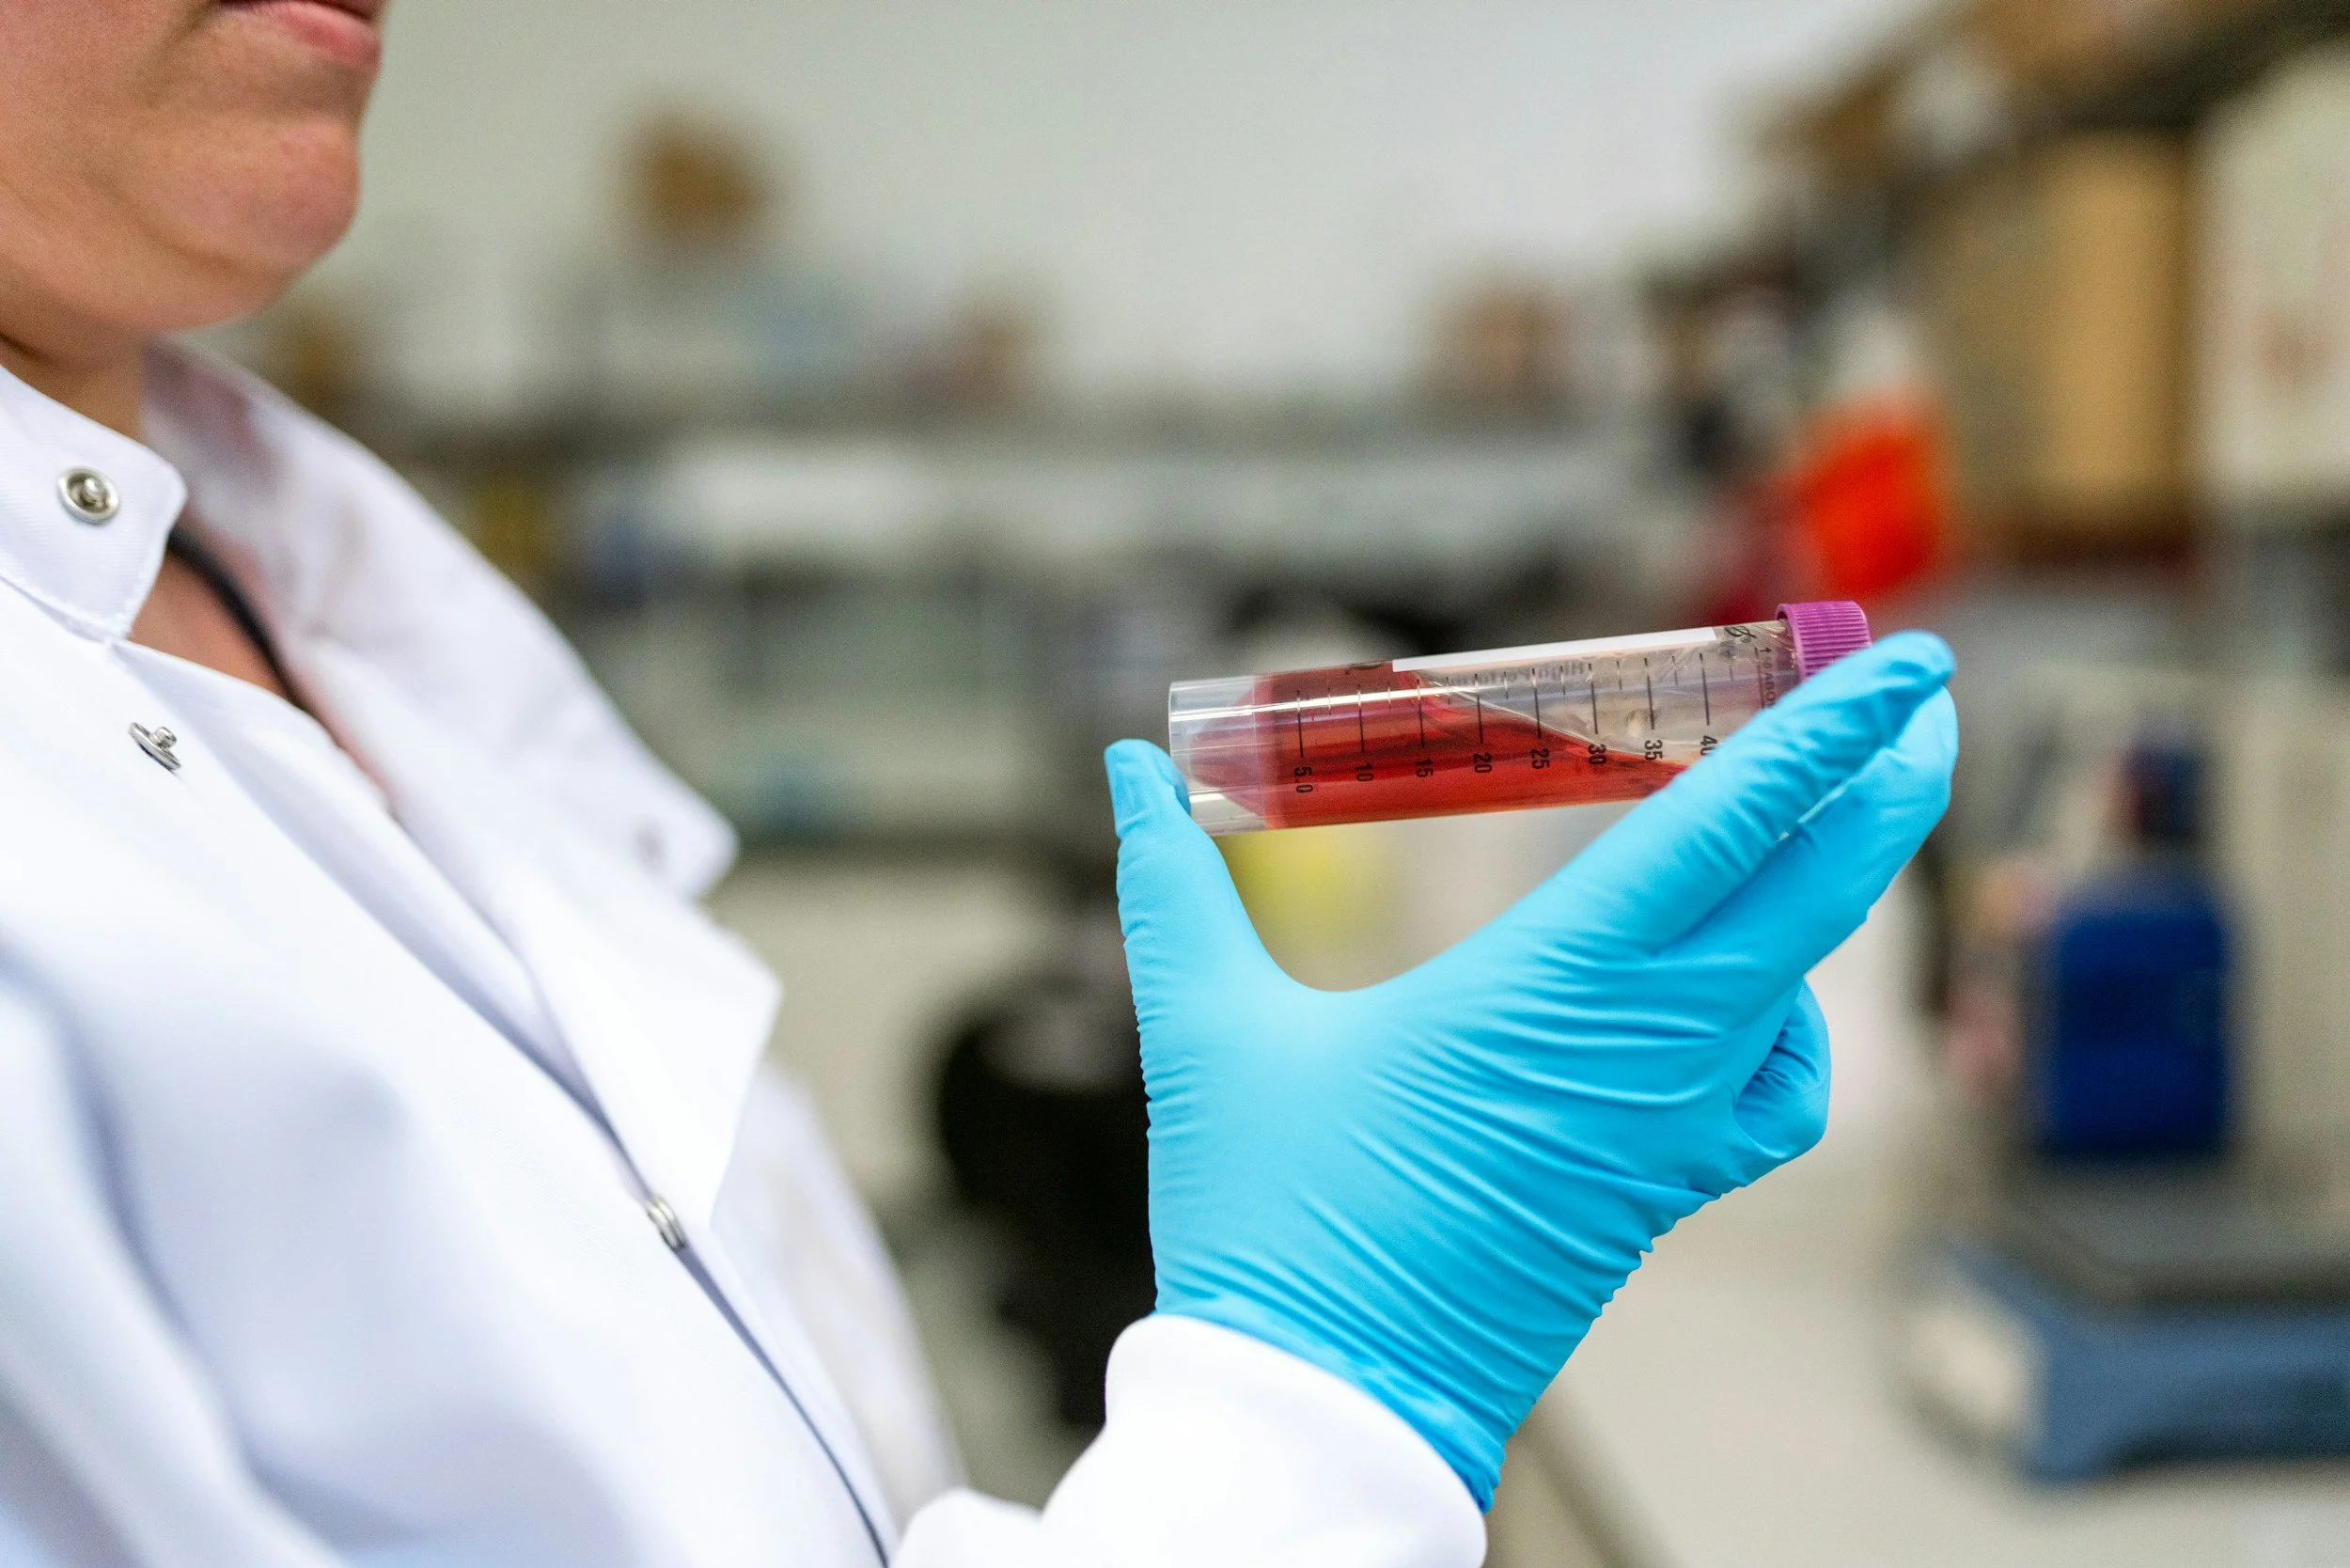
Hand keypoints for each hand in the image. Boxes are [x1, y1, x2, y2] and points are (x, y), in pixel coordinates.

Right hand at [1105, 632, 1955, 1504]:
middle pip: (1812, 893)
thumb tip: (1122, 772)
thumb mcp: (1205, 1036)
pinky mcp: (1662, 1189)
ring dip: (1836, 881)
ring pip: (1798, 978)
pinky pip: (1773, 1095)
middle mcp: (1638, 1049)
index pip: (1725, 828)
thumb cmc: (1268, 1224)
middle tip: (1925, 698)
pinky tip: (1753, 996)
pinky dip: (1789, 1026)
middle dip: (1882, 781)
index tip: (1901, 663)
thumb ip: (1169, 889)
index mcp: (1542, 987)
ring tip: (1847, 805)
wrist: (1323, 1406)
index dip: (1823, 734)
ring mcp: (1665, 1127)